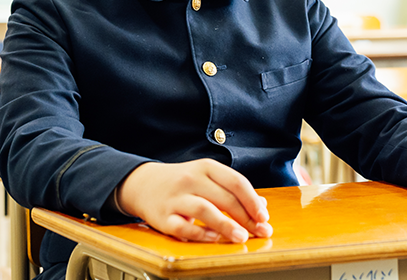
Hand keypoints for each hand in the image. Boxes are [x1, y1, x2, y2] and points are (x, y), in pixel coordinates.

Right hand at [116, 159, 272, 242]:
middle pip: (224, 197)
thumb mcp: (207, 178)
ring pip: (204, 210)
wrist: (143, 184)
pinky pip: (183, 227)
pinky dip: (201, 233)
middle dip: (246, 216)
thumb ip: (232, 189)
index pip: (236, 182)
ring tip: (241, 237)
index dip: (253, 200)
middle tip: (260, 231)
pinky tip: (215, 238)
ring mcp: (176, 198)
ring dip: (226, 225)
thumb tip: (262, 206)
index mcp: (205, 167)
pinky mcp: (163, 217)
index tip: (264, 216)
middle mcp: (191, 179)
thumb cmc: (182, 182)